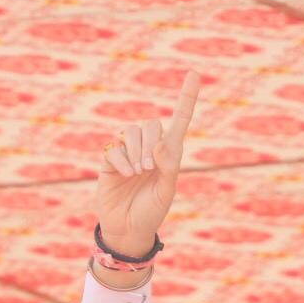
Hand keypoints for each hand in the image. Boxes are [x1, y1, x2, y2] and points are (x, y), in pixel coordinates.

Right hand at [94, 72, 199, 259]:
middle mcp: (148, 148)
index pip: (179, 120)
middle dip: (150, 143)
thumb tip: (159, 143)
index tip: (194, 73)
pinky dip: (121, 160)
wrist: (128, 229)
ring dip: (136, 150)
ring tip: (139, 172)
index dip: (187, 97)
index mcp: (168, 153)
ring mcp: (127, 153)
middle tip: (149, 168)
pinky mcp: (109, 161)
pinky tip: (125, 174)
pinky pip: (113, 148)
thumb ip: (169, 167)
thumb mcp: (167, 192)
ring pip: (131, 131)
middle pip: (150, 124)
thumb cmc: (151, 211)